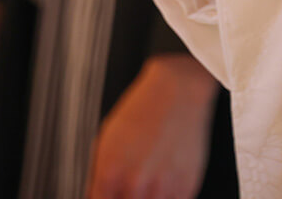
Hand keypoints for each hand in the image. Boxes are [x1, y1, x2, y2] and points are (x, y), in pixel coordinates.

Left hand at [85, 54, 219, 198]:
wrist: (178, 93)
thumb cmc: (140, 112)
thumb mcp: (106, 140)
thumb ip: (98, 176)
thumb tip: (95, 197)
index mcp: (109, 172)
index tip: (108, 194)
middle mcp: (135, 185)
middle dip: (123, 197)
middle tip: (127, 184)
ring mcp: (162, 189)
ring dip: (146, 198)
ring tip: (147, 179)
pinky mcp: (186, 188)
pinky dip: (165, 196)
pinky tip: (163, 179)